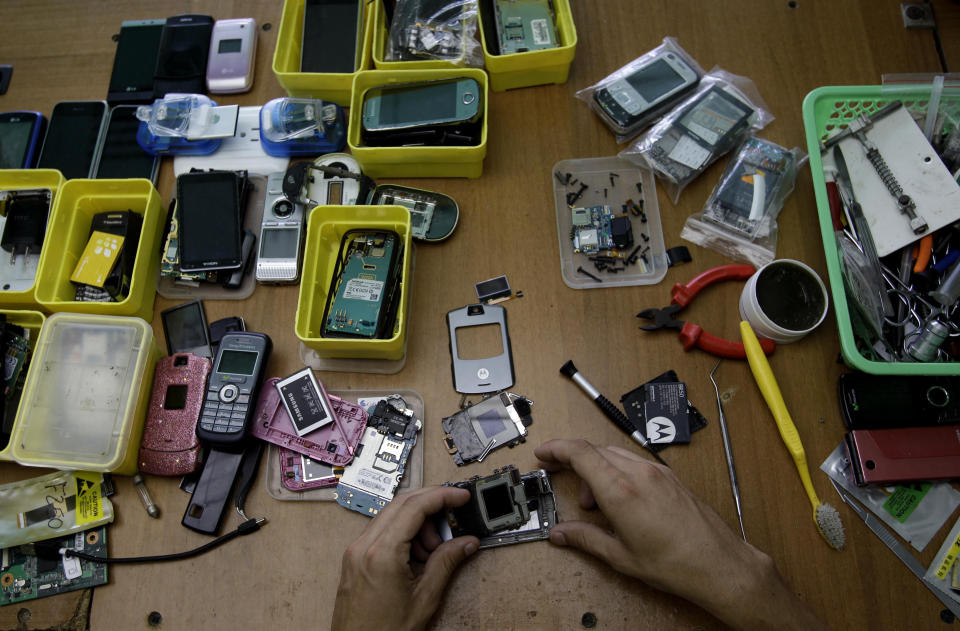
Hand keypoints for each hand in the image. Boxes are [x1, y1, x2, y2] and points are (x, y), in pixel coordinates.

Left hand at [331, 486, 479, 630]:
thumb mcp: (424, 598)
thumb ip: (446, 563)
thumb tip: (465, 542)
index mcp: (381, 554)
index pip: (415, 507)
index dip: (442, 496)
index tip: (460, 496)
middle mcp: (363, 546)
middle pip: (401, 504)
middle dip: (431, 506)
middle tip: (452, 519)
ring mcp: (355, 551)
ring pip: (391, 516)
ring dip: (417, 523)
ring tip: (432, 551)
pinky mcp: (354, 558)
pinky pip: (382, 531)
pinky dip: (403, 534)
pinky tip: (416, 556)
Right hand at [534, 439, 828, 629]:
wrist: (719, 564)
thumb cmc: (676, 563)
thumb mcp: (620, 556)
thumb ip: (585, 539)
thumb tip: (561, 534)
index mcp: (621, 490)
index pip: (580, 453)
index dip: (556, 449)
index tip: (543, 453)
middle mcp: (639, 473)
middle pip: (595, 450)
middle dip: (573, 461)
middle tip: (558, 474)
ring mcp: (657, 472)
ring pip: (614, 454)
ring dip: (596, 469)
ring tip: (593, 502)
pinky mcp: (669, 477)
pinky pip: (633, 462)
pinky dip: (617, 472)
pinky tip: (618, 497)